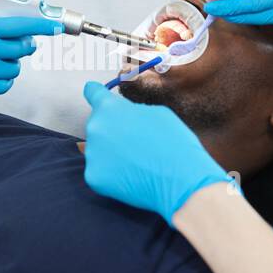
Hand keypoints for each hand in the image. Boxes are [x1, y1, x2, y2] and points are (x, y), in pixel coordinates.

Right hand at [0, 6, 62, 112]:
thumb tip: (16, 14)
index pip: (17, 26)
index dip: (40, 27)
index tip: (55, 27)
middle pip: (21, 49)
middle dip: (24, 46)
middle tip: (19, 44)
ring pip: (14, 68)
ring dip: (11, 63)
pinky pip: (5, 84)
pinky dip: (3, 79)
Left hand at [81, 81, 231, 223]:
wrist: (180, 180)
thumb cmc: (174, 143)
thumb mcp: (157, 113)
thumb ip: (132, 110)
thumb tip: (122, 116)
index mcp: (110, 108)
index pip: (92, 92)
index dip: (96, 94)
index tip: (95, 94)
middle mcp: (95, 128)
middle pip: (98, 125)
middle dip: (112, 130)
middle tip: (135, 141)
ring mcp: (93, 154)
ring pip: (98, 149)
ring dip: (111, 152)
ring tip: (136, 160)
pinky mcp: (94, 176)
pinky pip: (99, 170)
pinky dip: (112, 173)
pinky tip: (131, 174)